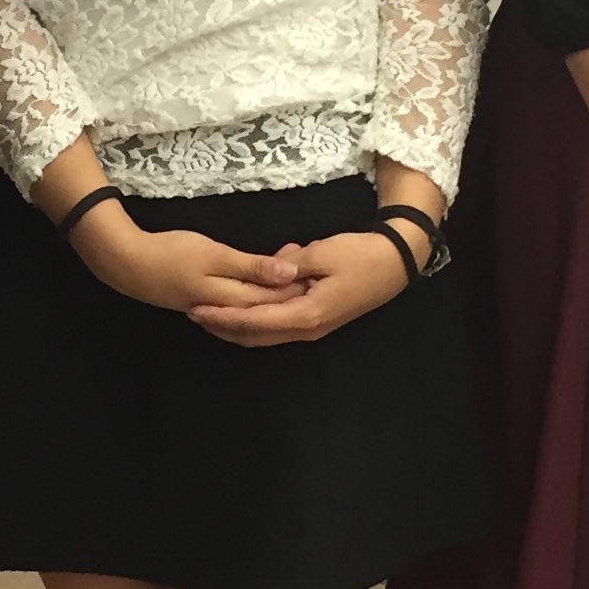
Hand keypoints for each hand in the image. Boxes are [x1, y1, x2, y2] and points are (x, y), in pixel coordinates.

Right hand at [70, 205, 309, 319]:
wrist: (126, 264)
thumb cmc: (170, 254)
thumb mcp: (214, 255)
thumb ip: (252, 266)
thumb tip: (290, 275)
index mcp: (232, 299)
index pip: (275, 297)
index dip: (298, 286)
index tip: (321, 274)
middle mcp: (226, 310)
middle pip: (267, 304)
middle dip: (290, 292)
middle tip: (315, 276)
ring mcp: (212, 309)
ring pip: (253, 307)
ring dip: (273, 297)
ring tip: (296, 284)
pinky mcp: (202, 303)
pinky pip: (237, 306)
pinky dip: (253, 299)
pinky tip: (261, 294)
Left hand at [187, 226, 412, 345]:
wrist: (395, 264)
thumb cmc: (361, 257)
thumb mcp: (322, 253)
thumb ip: (289, 264)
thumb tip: (266, 267)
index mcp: (306, 314)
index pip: (255, 320)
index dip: (224, 316)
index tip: (198, 308)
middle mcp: (306, 329)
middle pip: (255, 335)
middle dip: (223, 326)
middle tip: (194, 313)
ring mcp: (311, 328)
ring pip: (265, 334)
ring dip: (236, 326)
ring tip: (207, 313)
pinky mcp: (315, 320)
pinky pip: (277, 325)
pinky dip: (255, 320)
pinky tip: (238, 308)